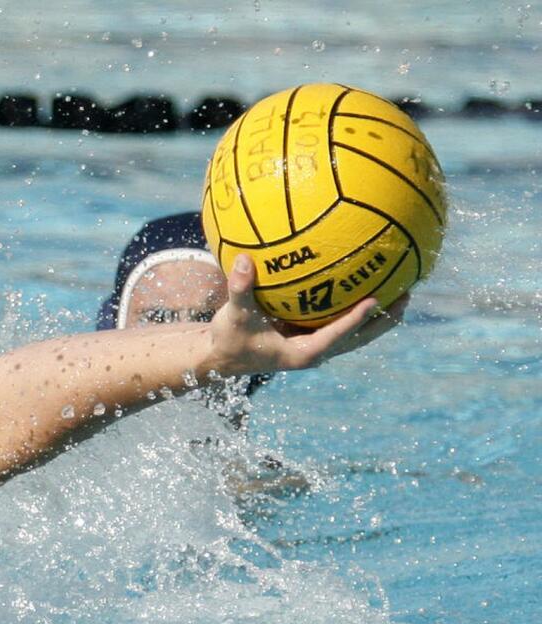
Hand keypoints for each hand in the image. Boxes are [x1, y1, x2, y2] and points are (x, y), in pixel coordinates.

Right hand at [206, 254, 406, 377]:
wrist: (224, 357)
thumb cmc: (230, 338)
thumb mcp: (233, 315)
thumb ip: (240, 288)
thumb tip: (243, 259)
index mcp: (302, 353)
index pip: (336, 335)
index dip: (355, 319)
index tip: (375, 300)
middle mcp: (314, 352)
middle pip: (359, 338)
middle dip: (383, 320)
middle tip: (406, 296)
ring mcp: (316, 346)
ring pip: (357, 335)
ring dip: (380, 318)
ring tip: (403, 293)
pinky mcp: (312, 339)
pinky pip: (343, 325)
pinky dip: (359, 311)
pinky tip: (369, 287)